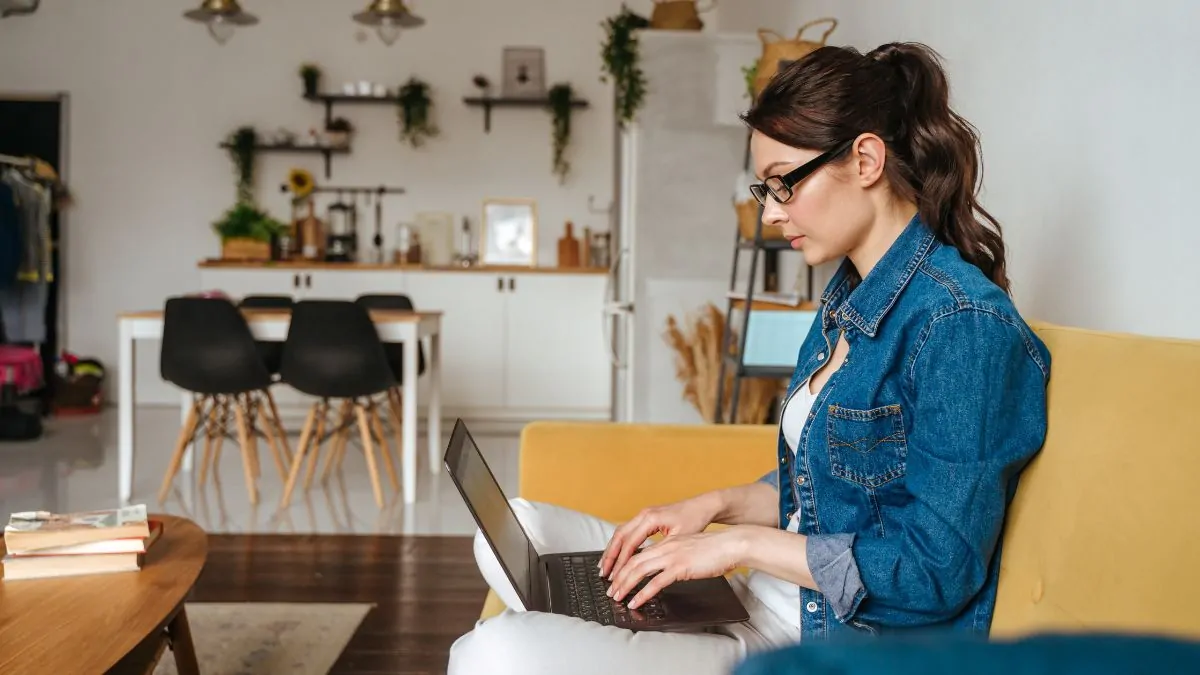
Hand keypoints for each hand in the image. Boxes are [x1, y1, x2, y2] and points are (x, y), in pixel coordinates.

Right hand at [599, 493, 721, 579]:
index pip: (630, 543)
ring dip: (612, 550)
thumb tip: (646, 566)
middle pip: (619, 536)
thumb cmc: (695, 520)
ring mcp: (644, 515)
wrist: (703, 505)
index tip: (616, 576)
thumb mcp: (679, 538)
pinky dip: (620, 545)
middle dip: (610, 557)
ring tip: (604, 567)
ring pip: (620, 533)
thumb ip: (661, 551)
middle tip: (603, 574)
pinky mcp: (646, 518)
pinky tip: (616, 556)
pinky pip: (627, 532)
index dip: (621, 562)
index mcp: (650, 519)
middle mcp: (643, 514)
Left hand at [607, 529, 746, 608]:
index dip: (623, 565)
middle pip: (633, 561)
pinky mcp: (680, 567)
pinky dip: (642, 593)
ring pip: (639, 570)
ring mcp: (672, 556)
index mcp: (667, 543)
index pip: (638, 552)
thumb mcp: (689, 550)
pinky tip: (635, 601)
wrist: (731, 544)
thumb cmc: (714, 549)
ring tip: (617, 597)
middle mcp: (665, 547)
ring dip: (625, 584)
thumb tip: (665, 570)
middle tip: (610, 590)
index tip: (615, 577)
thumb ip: (675, 557)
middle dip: (618, 576)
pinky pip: (656, 582)